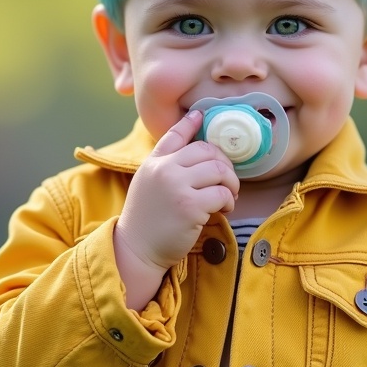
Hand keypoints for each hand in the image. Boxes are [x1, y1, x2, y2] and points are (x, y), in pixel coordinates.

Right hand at [114, 110, 238, 309]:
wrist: (136, 250)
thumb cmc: (146, 221)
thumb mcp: (147, 184)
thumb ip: (164, 165)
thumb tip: (191, 147)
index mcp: (153, 163)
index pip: (175, 134)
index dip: (191, 123)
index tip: (201, 115)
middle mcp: (164, 170)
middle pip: (207, 150)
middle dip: (224, 165)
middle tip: (227, 182)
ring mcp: (177, 187)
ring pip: (219, 170)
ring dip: (231, 184)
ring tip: (228, 197)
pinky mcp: (190, 206)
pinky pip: (222, 194)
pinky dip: (229, 202)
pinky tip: (224, 210)